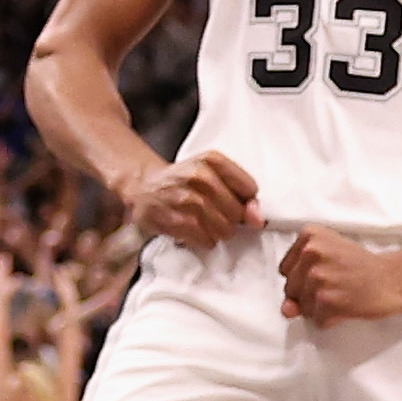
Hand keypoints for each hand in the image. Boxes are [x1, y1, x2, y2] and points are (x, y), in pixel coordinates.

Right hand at [123, 150, 263, 249]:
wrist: (143, 187)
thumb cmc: (183, 182)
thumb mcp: (211, 174)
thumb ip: (242, 193)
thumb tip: (258, 219)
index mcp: (211, 160)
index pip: (250, 188)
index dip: (243, 199)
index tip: (229, 199)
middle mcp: (198, 176)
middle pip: (237, 213)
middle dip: (229, 218)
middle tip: (211, 211)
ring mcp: (185, 199)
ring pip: (224, 229)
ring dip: (216, 231)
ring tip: (201, 220)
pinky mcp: (174, 221)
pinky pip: (207, 240)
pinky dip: (203, 240)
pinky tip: (192, 229)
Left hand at [280, 227, 401, 328]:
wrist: (394, 277)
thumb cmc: (363, 267)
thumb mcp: (328, 260)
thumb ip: (300, 281)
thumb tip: (286, 309)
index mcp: (309, 236)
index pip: (285, 270)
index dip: (304, 278)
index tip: (327, 272)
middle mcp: (311, 253)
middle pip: (291, 290)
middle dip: (310, 294)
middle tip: (338, 284)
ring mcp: (318, 277)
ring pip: (304, 308)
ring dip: (322, 308)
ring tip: (343, 293)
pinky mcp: (327, 300)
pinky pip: (318, 321)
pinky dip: (332, 319)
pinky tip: (348, 305)